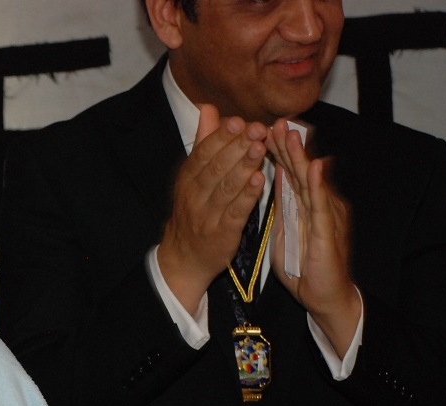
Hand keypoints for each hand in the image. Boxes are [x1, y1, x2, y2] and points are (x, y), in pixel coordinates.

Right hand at [158, 105, 269, 312]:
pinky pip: (234, 212)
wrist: (184, 257)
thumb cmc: (194, 211)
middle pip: (215, 168)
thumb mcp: (193, 176)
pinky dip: (247, 196)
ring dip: (244, 167)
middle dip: (237, 147)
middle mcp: (193, 196)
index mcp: (187, 179)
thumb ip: (204, 142)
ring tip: (261, 148)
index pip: (203, 153)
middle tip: (258, 129)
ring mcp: (206, 216)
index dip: (221, 137)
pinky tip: (260, 181)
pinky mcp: (220, 234)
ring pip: (226, 188)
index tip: (239, 121)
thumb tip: (209, 108)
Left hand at [267, 119, 360, 353]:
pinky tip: (313, 167)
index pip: (289, 173)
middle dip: (288, 146)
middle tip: (277, 121)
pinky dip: (316, 185)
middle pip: (301, 170)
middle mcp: (317, 205)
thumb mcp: (285, 231)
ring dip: (302, 156)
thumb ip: (280, 207)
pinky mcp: (328, 231)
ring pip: (311, 180)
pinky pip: (321, 205)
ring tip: (292, 134)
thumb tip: (269, 183)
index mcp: (303, 205)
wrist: (324, 295)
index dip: (276, 152)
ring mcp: (325, 215)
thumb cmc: (305, 265)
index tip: (262, 129)